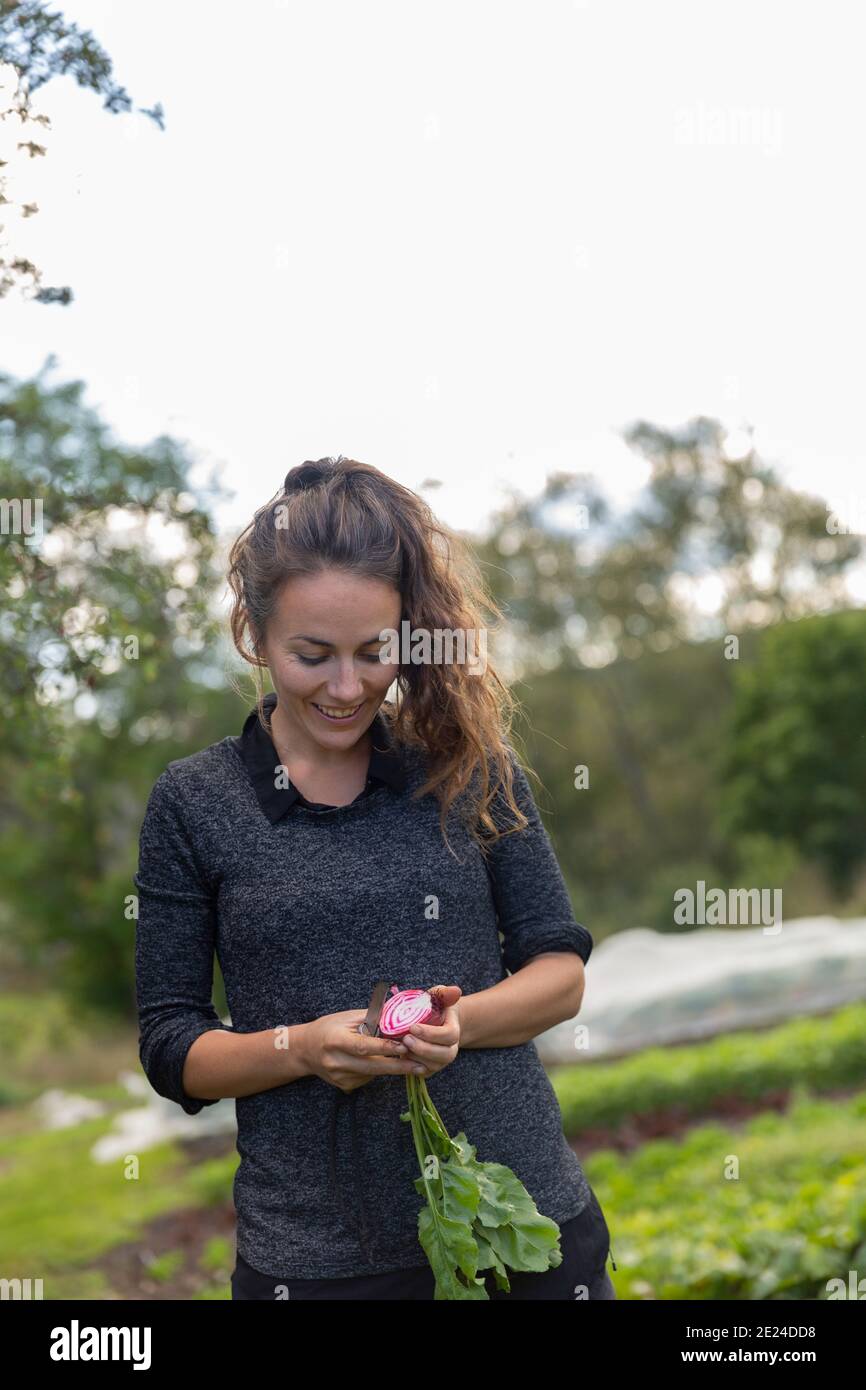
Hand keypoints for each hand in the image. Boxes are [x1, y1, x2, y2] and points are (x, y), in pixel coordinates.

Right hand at [301, 1008, 419, 1093]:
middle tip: (420, 1066)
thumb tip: (399, 1015)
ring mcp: (339, 1077)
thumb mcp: (347, 1017)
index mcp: (336, 1040)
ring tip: (411, 1061)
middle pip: (372, 1066)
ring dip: (391, 1067)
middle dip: (398, 1066)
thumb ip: (372, 1018)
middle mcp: (336, 1061)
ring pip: (373, 1073)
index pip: (363, 1046)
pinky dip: (377, 1070)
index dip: (385, 1047)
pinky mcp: (344, 1086)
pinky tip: (380, 1061)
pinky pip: (368, 1078)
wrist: (305, 1050)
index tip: (405, 1046)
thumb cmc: (329, 1027)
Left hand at [398, 984, 461, 1078]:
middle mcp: (450, 1049)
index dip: (431, 1033)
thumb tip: (456, 990)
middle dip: (423, 1048)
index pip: (448, 1036)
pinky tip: (400, 1056)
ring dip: (415, 1057)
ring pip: (432, 1065)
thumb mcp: (438, 997)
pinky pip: (421, 1072)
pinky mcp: (428, 1069)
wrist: (433, 1023)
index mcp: (454, 1031)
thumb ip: (445, 994)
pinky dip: (411, 1066)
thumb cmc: (435, 1008)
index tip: (413, 1026)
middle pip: (443, 1055)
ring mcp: (440, 1061)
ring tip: (400, 1046)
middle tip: (405, 1039)